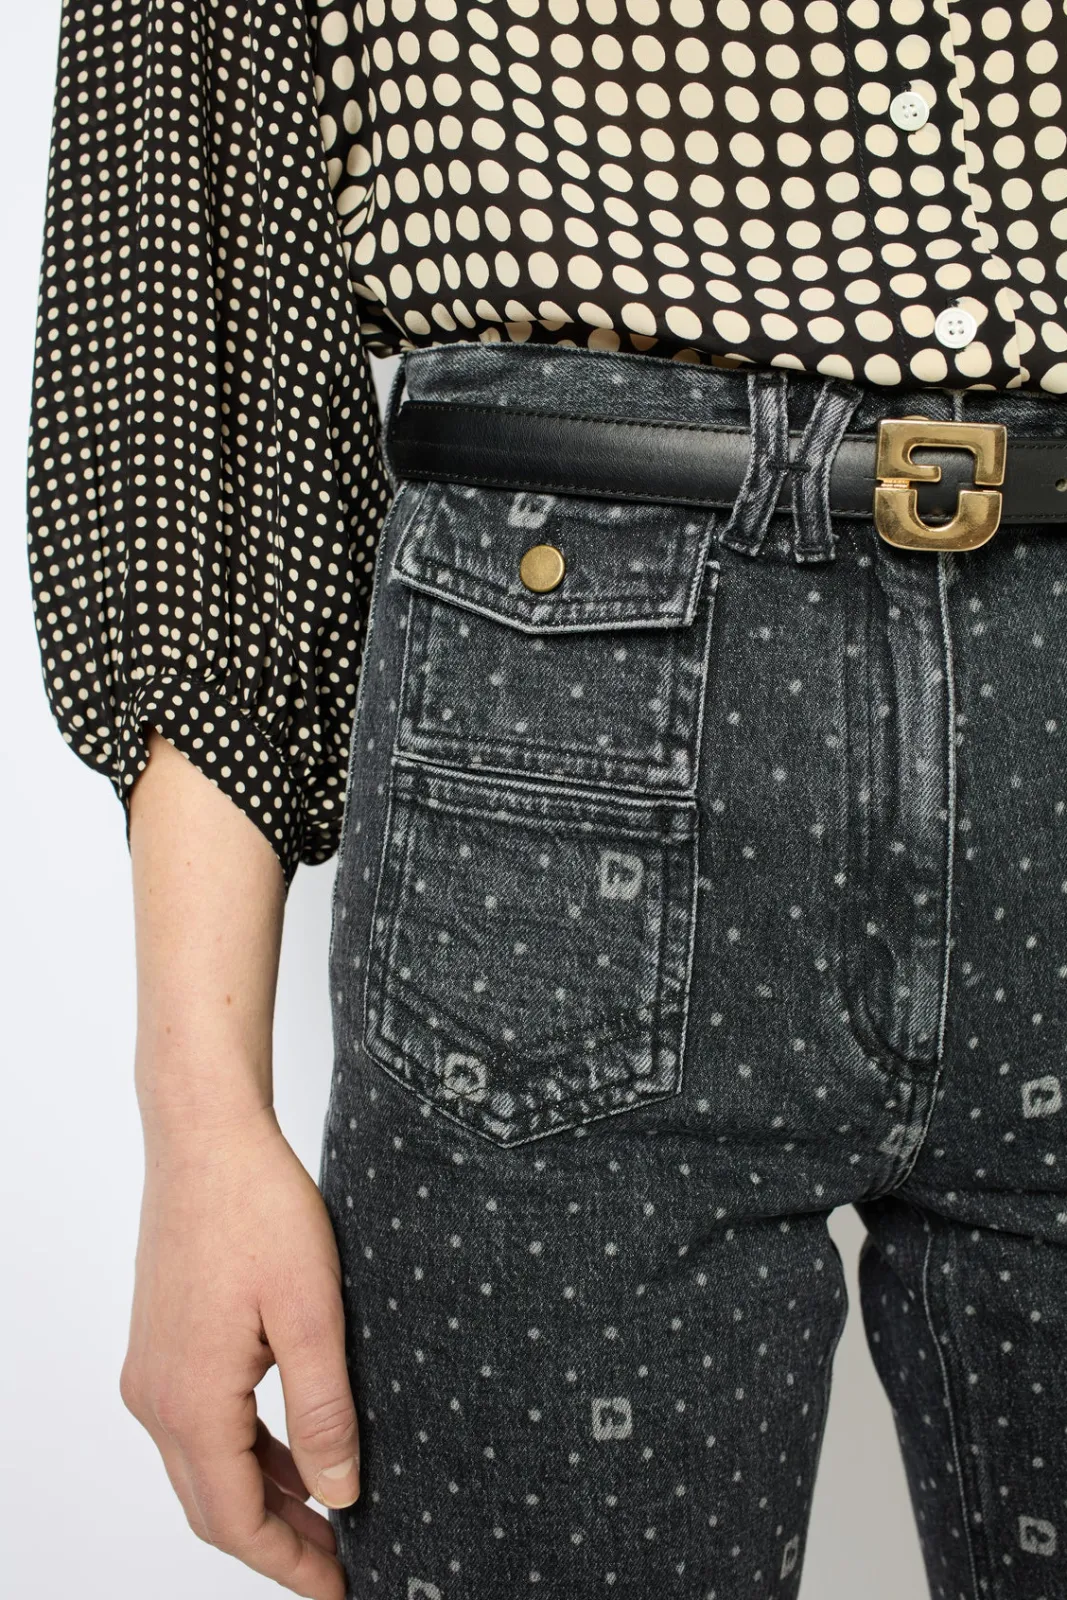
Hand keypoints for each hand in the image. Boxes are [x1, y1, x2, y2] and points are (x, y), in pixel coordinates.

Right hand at [120, 1105, 358, 1599]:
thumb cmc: (258, 1209)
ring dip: (264, 1498)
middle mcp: (156, 1397)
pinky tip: (295, 1450)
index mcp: (191, 1402)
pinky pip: (202, 1424)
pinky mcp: (164, 1344)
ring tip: (331, 1515)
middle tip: (342, 1565)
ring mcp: (153, 1371)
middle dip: (278, 1544)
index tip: (342, 1588)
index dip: (290, 1564)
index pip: (236, 1522)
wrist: (206, 1136)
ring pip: (206, 1468)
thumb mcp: (313, 1313)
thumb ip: (323, 1412)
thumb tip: (340, 1494)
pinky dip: (247, 1451)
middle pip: (214, 1506)